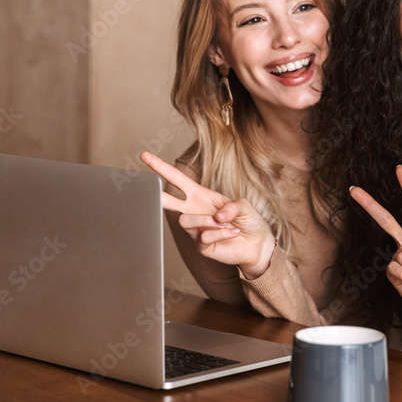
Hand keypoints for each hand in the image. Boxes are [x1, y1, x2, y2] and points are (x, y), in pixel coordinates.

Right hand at [140, 152, 275, 278]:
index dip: (161, 167)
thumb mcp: (245, 206)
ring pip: (185, 221)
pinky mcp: (201, 245)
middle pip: (167, 200)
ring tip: (225, 223)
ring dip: (207, 221)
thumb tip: (217, 216)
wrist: (257, 245)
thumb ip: (234, 205)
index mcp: (201, 196)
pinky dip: (220, 233)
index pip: (177, 179)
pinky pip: (202, 237)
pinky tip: (232, 233)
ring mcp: (196, 229)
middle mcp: (194, 211)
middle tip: (144, 186)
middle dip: (155, 193)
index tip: (144, 156)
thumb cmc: (249, 221)